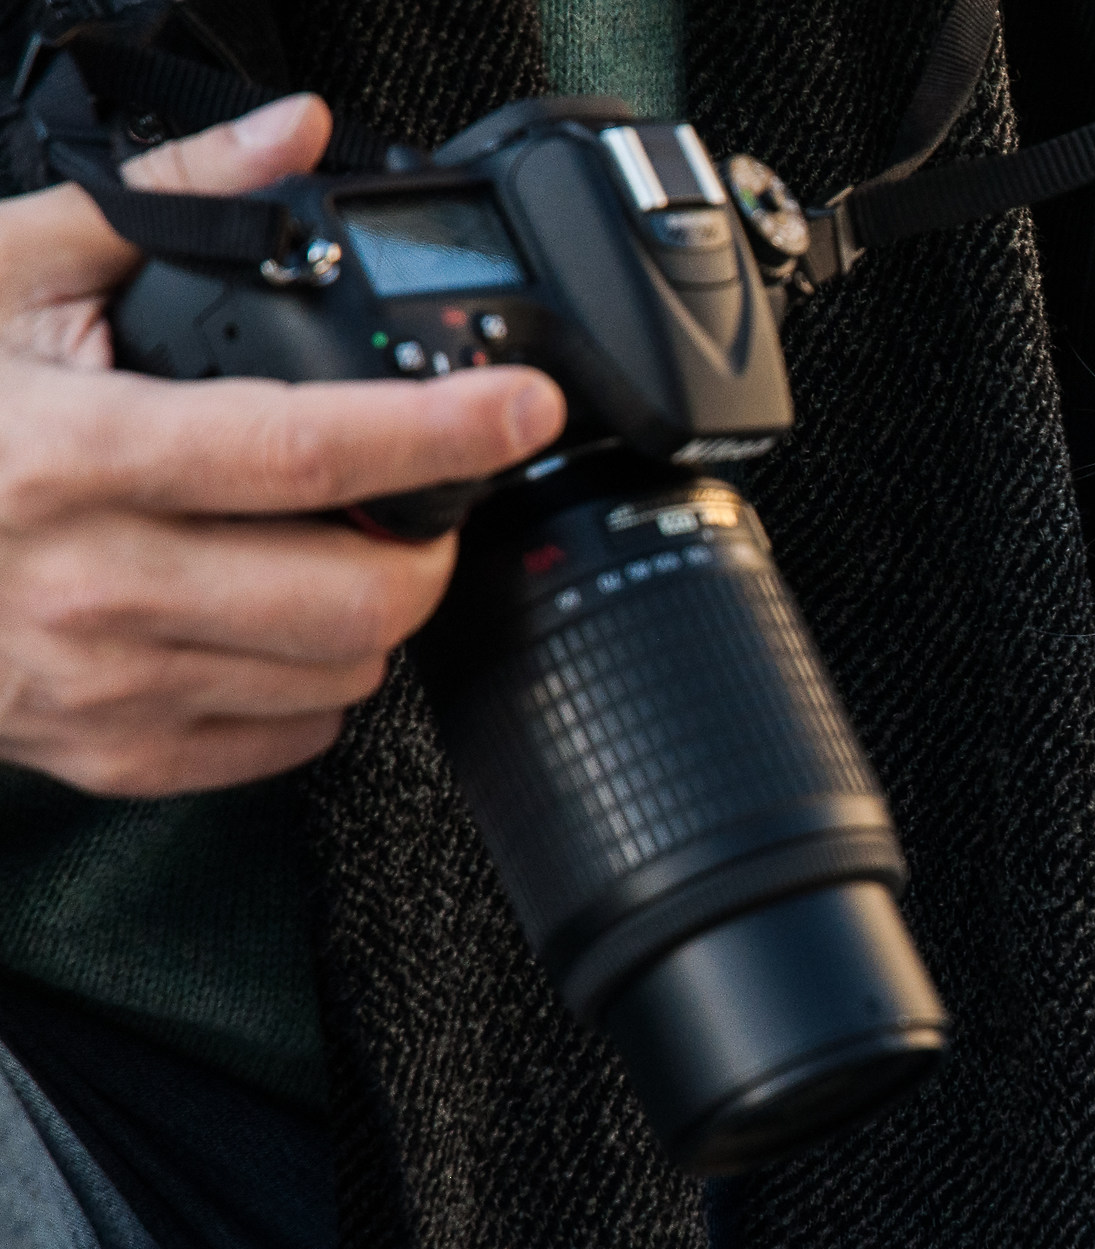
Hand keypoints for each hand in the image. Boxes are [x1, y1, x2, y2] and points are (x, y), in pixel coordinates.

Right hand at [0, 95, 564, 796]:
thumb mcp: (2, 270)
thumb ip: (170, 200)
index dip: (440, 431)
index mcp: (73, 454)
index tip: (525, 406)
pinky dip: (313, 684)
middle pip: (354, 598)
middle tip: (427, 497)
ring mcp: (98, 687)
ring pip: (336, 677)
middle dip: (430, 547)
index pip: (306, 452)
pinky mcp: (101, 753)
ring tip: (340, 548)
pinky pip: (281, 742)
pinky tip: (273, 621)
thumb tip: (295, 131)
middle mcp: (92, 586)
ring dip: (375, 613)